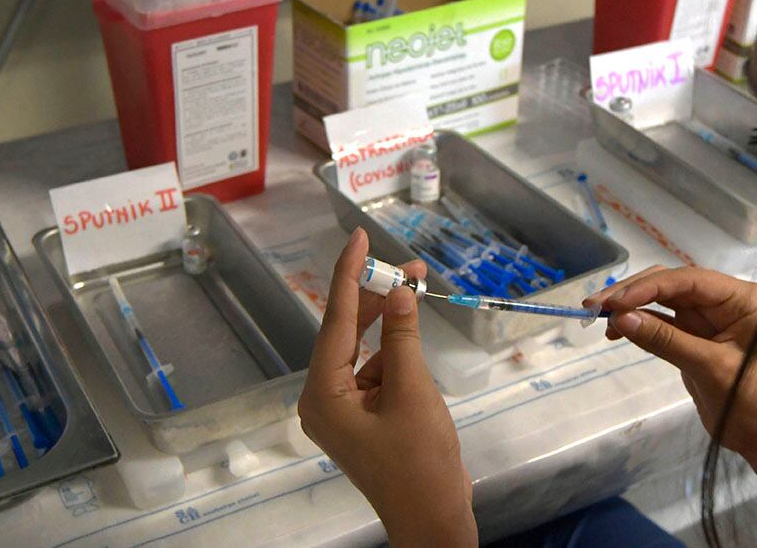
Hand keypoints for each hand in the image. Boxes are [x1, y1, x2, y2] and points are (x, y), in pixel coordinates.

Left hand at [298, 228, 476, 546]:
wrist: (433, 520)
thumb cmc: (420, 462)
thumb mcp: (413, 391)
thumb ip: (403, 337)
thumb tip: (399, 292)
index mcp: (322, 393)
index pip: (335, 320)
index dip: (349, 273)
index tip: (357, 236)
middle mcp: (323, 398)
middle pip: (347, 332)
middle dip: (377, 297)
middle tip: (409, 266)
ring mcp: (343, 410)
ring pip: (365, 351)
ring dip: (391, 324)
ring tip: (419, 291)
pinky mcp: (363, 418)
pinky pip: (376, 372)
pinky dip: (396, 354)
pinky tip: (417, 342)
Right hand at [585, 265, 756, 453]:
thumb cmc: (754, 402)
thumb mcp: (709, 368)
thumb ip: (665, 340)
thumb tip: (619, 318)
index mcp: (741, 299)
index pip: (688, 280)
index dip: (647, 287)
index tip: (614, 302)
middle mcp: (724, 302)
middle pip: (670, 284)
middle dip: (631, 293)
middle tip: (592, 306)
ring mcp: (709, 319)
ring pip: (660, 300)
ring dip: (628, 307)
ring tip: (596, 317)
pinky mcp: (695, 337)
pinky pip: (661, 321)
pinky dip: (637, 324)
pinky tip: (615, 332)